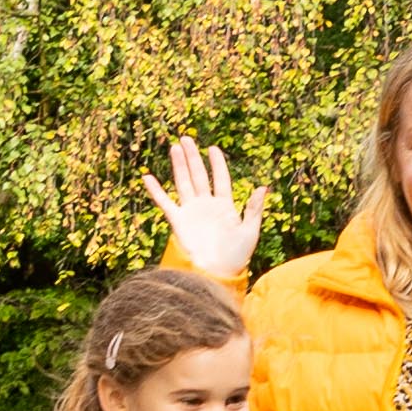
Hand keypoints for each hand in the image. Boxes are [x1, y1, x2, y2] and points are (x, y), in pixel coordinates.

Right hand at [149, 141, 263, 282]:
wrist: (217, 272)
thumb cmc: (237, 254)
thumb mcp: (250, 230)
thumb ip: (254, 209)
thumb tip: (263, 187)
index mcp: (225, 206)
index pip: (221, 179)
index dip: (217, 164)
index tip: (213, 148)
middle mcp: (206, 205)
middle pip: (199, 176)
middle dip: (193, 157)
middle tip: (186, 138)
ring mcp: (191, 211)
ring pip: (183, 183)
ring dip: (179, 166)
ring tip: (174, 147)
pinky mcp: (178, 221)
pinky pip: (165, 202)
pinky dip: (156, 190)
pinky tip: (148, 177)